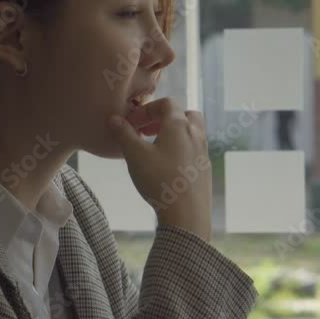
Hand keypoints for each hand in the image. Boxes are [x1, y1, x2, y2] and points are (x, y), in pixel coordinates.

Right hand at [105, 97, 211, 241]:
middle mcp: (196, 134)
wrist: (187, 214)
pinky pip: (193, 150)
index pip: (166, 104)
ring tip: (155, 149)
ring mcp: (203, 152)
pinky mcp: (205, 170)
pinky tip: (167, 167)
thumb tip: (114, 119)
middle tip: (148, 131)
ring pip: (191, 133)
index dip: (147, 109)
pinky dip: (181, 150)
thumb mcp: (135, 156)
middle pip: (185, 114)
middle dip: (166, 118)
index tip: (132, 123)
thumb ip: (124, 134)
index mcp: (179, 125)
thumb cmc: (159, 180)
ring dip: (174, 134)